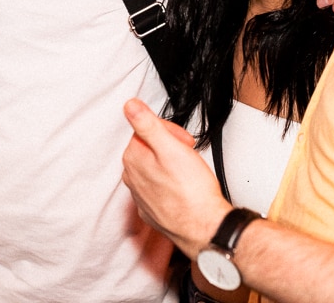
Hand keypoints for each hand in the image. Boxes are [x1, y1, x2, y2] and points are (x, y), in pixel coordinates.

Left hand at [121, 99, 230, 258]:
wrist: (204, 228)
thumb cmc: (192, 191)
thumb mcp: (171, 148)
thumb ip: (147, 124)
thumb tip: (130, 106)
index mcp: (133, 158)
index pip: (144, 130)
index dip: (168, 131)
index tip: (183, 140)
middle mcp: (132, 178)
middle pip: (147, 149)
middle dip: (168, 147)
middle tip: (187, 154)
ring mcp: (140, 196)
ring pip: (152, 169)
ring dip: (169, 166)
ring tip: (188, 172)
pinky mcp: (151, 211)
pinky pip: (157, 189)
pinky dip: (169, 185)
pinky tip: (182, 189)